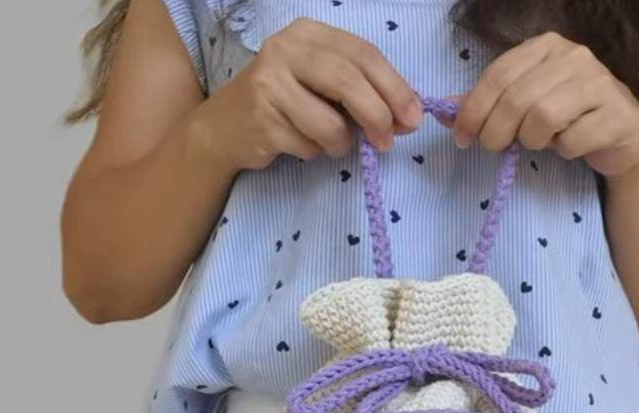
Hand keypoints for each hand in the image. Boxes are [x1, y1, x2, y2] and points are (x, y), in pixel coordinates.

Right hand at [200, 18, 422, 171]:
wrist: (225, 127)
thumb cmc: (286, 103)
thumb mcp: (322, 83)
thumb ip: (362, 90)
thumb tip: (408, 116)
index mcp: (309, 33)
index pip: (364, 54)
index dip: (395, 87)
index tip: (414, 117)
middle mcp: (285, 50)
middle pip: (349, 81)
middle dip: (378, 116)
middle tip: (389, 142)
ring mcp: (269, 84)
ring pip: (330, 123)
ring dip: (342, 143)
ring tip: (333, 143)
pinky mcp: (261, 120)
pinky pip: (310, 145)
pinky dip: (316, 152)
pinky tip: (300, 143)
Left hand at [452, 32, 638, 179]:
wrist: (625, 140)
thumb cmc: (569, 119)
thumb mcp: (524, 107)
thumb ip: (487, 105)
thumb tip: (444, 111)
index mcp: (546, 46)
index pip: (497, 75)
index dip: (472, 110)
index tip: (461, 137)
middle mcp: (574, 56)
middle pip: (517, 99)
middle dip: (497, 131)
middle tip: (496, 148)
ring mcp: (600, 83)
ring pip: (544, 117)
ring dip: (532, 140)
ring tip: (539, 143)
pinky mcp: (617, 114)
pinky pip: (573, 140)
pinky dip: (564, 151)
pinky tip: (570, 147)